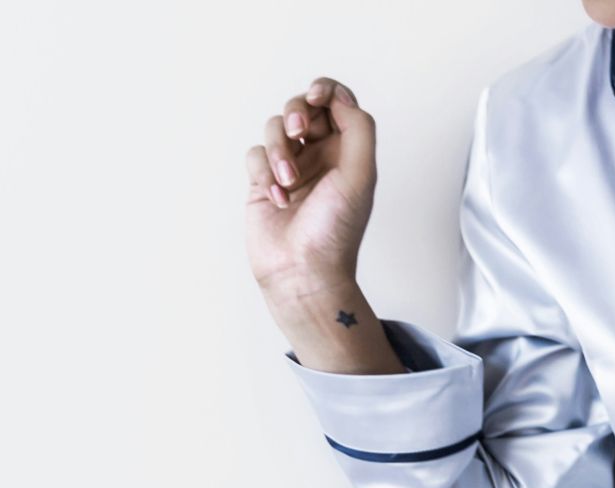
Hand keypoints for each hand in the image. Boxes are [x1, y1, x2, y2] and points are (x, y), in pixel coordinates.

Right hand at [243, 77, 377, 296]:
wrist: (304, 271)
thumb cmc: (336, 230)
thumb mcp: (360, 175)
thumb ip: (358, 129)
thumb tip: (339, 97)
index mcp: (348, 151)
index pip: (337, 102)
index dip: (325, 89)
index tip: (316, 97)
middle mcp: (320, 156)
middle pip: (301, 107)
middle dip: (296, 113)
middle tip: (301, 131)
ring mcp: (290, 168)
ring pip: (274, 128)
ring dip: (279, 151)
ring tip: (290, 183)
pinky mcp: (263, 181)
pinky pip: (254, 154)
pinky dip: (264, 172)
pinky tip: (279, 199)